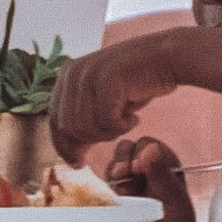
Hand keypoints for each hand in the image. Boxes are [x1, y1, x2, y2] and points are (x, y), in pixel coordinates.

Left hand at [48, 32, 188, 160]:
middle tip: (116, 129)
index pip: (54, 121)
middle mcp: (72, 73)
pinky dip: (123, 126)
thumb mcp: (101, 101)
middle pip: (69, 128)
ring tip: (126, 120)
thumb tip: (70, 157)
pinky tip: (135, 116)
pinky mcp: (107, 79)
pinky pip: (107, 121)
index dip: (64, 147)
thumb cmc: (137, 82)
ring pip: (87, 128)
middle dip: (93, 138)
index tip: (78, 163)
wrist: (166, 57)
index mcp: (66, 75)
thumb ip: (82, 121)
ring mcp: (88, 74)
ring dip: (110, 132)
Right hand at [103, 135, 199, 221]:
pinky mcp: (116, 192)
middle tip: (122, 175)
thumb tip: (149, 149)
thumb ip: (161, 173)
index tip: (139, 169)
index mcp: (164, 162)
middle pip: (126, 148)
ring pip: (113, 162)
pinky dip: (107, 184)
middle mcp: (146, 167)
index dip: (140, 153)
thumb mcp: (173, 197)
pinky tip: (115, 196)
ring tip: (122, 191)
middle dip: (122, 159)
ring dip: (114, 172)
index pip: (146, 144)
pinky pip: (105, 179)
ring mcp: (129, 179)